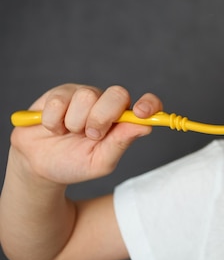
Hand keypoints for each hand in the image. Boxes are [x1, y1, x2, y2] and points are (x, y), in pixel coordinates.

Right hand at [9, 84, 161, 184]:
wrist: (38, 165)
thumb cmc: (74, 162)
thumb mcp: (100, 161)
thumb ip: (121, 143)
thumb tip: (145, 126)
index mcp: (123, 120)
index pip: (147, 104)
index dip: (149, 104)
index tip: (141, 113)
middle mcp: (108, 104)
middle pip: (117, 94)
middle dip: (102, 117)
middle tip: (91, 135)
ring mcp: (84, 96)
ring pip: (86, 96)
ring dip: (74, 122)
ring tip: (69, 133)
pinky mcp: (60, 94)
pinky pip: (59, 101)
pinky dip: (54, 122)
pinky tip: (54, 128)